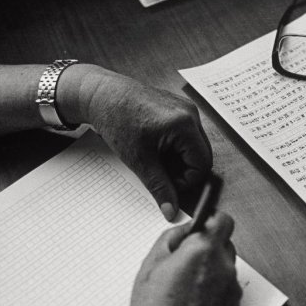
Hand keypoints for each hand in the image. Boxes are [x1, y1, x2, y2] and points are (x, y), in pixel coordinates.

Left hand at [63, 65, 212, 220]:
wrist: (102, 94)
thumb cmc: (117, 121)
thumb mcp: (139, 160)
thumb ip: (159, 187)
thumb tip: (171, 211)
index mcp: (185, 124)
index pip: (202, 164)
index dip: (187, 180)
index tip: (167, 183)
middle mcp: (191, 114)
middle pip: (202, 155)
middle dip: (184, 169)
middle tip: (160, 171)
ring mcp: (186, 108)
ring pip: (195, 146)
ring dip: (179, 158)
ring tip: (155, 157)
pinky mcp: (179, 107)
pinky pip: (187, 134)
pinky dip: (175, 146)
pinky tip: (155, 145)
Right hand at [127, 211, 240, 305]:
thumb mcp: (151, 264)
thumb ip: (171, 238)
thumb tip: (185, 229)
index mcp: (203, 249)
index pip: (223, 220)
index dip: (210, 221)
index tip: (199, 227)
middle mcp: (224, 266)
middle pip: (224, 243)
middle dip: (208, 247)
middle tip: (184, 260)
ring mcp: (232, 288)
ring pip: (225, 266)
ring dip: (211, 268)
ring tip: (185, 286)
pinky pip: (227, 287)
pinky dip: (214, 289)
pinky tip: (192, 302)